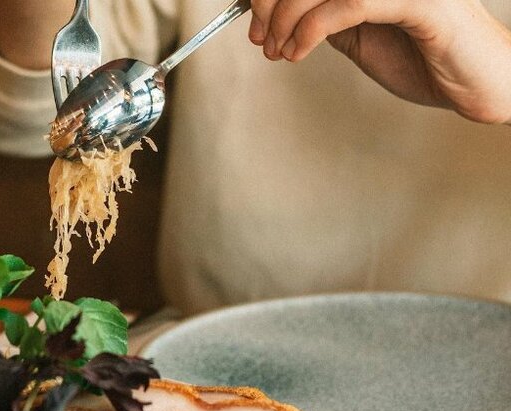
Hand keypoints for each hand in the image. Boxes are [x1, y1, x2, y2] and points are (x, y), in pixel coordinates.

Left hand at [248, 0, 510, 123]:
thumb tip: (271, 11)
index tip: (252, 15)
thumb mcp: (356, 33)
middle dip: (272, 2)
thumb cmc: (421, 57)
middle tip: (260, 38)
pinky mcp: (417, 0)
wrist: (477, 85)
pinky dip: (311, 29)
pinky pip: (348, 4)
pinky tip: (297, 52)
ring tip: (277, 50)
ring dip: (286, 19)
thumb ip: (321, 16)